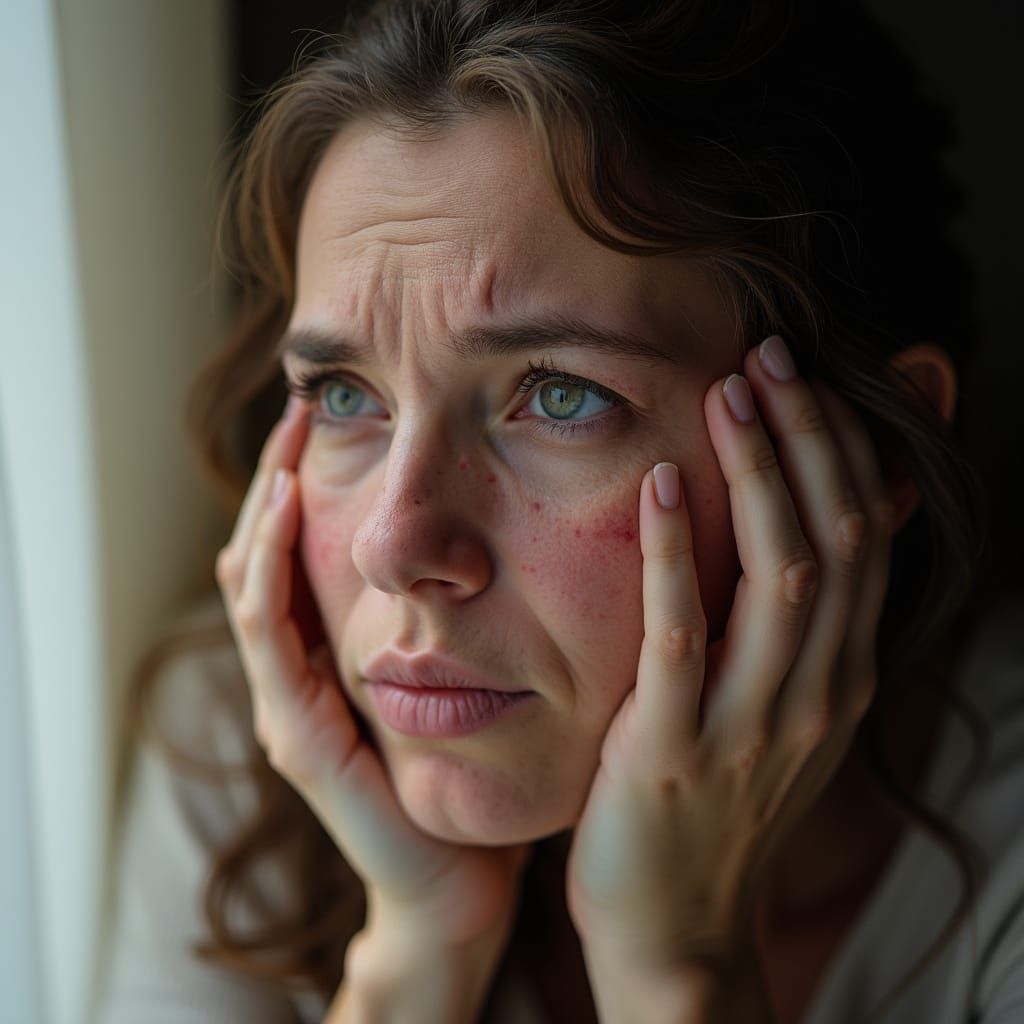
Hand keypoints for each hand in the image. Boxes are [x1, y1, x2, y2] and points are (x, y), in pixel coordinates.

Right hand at [216, 397, 532, 944]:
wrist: (457, 876)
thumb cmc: (469, 772)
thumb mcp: (454, 671)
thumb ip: (447, 611)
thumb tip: (488, 526)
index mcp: (331, 657)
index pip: (297, 553)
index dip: (302, 484)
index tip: (326, 415)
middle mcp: (298, 676)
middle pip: (264, 557)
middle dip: (275, 480)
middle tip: (296, 406)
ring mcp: (290, 706)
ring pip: (252, 587)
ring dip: (263, 513)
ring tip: (285, 444)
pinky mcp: (300, 736)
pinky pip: (271, 639)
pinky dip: (269, 572)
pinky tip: (285, 514)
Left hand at [566, 335, 893, 977]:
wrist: (675, 924)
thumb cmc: (715, 803)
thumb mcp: (779, 709)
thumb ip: (802, 624)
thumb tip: (824, 529)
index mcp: (838, 677)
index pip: (865, 539)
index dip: (841, 450)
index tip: (800, 377)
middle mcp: (814, 694)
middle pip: (836, 539)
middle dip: (808, 438)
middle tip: (768, 354)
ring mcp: (751, 724)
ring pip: (781, 575)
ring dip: (761, 473)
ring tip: (730, 391)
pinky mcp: (676, 750)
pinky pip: (686, 636)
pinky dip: (679, 554)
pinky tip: (666, 483)